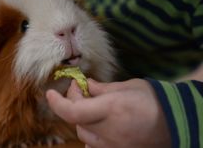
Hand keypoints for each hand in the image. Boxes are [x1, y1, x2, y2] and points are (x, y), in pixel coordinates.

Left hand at [46, 79, 170, 147]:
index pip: (73, 111)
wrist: (176, 124)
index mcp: (112, 109)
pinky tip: (98, 122)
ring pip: (83, 132)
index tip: (50, 93)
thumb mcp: (128, 86)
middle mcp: (109, 130)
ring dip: (81, 117)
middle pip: (76, 119)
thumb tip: (86, 86)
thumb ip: (103, 88)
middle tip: (81, 89)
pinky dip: (90, 132)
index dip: (57, 103)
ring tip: (92, 105)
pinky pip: (93, 144)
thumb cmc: (154, 100)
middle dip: (73, 102)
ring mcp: (113, 145)